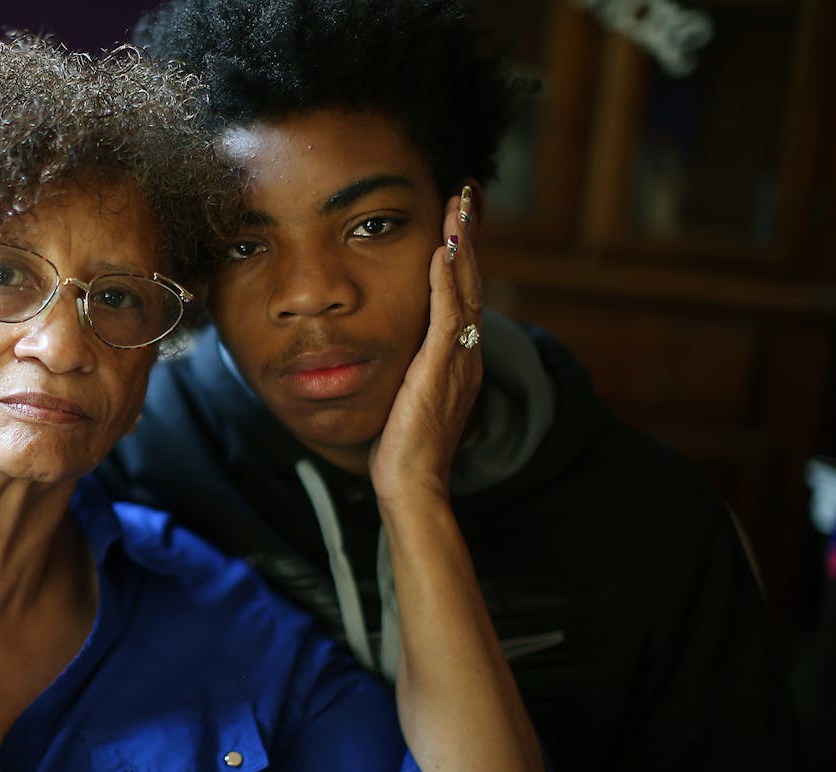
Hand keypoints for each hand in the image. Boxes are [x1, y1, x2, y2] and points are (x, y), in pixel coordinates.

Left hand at [368, 187, 483, 503]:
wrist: (410, 482)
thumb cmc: (401, 446)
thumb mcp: (405, 395)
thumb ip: (407, 367)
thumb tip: (394, 349)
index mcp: (458, 359)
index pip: (462, 295)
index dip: (461, 256)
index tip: (456, 220)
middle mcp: (466, 354)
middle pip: (471, 283)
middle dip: (468, 238)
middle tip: (466, 196)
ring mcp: (458, 360)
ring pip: (466, 291)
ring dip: (463, 247)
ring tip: (460, 208)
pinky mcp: (442, 369)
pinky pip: (449, 315)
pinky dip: (448, 280)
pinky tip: (443, 251)